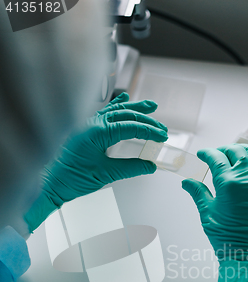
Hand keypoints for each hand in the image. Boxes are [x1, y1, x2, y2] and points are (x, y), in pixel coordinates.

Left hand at [24, 93, 167, 231]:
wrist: (51, 182)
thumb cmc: (72, 178)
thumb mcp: (106, 175)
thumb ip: (131, 168)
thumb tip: (149, 166)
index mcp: (98, 132)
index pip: (131, 126)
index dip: (149, 131)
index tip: (162, 137)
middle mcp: (92, 123)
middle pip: (126, 115)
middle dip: (147, 121)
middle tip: (161, 128)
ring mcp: (88, 123)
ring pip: (116, 110)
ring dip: (135, 108)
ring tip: (151, 106)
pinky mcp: (85, 128)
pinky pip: (104, 112)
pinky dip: (117, 106)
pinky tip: (124, 99)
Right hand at [182, 144, 247, 281]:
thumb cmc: (226, 236)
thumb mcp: (207, 212)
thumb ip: (198, 192)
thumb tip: (186, 181)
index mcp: (228, 183)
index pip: (216, 158)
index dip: (208, 153)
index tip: (203, 154)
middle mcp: (247, 179)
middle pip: (236, 152)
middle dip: (225, 149)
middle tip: (218, 153)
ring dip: (245, 151)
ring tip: (237, 153)